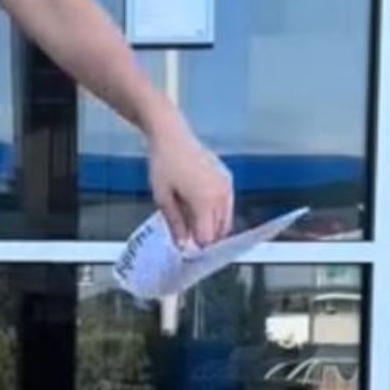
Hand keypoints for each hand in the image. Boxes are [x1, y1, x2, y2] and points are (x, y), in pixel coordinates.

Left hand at [148, 125, 233, 249]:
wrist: (172, 136)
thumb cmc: (163, 165)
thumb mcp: (163, 198)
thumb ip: (175, 224)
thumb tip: (181, 245)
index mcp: (205, 201)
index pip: (207, 237)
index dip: (197, 248)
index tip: (186, 253)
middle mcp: (222, 194)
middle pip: (220, 231)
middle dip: (205, 239)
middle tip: (189, 242)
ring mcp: (227, 185)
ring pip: (226, 219)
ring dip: (211, 227)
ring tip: (192, 227)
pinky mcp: (227, 178)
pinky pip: (226, 205)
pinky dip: (215, 213)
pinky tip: (198, 211)